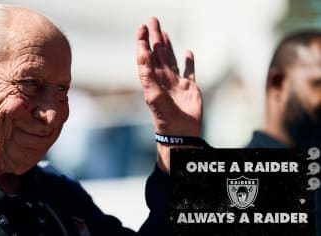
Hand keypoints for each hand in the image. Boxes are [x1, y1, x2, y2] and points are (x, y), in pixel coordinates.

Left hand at [136, 17, 202, 171]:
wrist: (180, 132)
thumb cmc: (164, 116)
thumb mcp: (152, 94)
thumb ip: (147, 73)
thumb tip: (141, 52)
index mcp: (152, 79)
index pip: (146, 56)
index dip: (143, 41)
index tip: (142, 27)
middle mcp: (163, 78)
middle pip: (158, 53)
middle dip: (155, 37)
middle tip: (152, 20)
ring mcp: (176, 82)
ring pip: (170, 59)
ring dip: (167, 45)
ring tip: (164, 32)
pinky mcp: (190, 87)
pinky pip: (188, 70)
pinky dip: (188, 61)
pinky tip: (187, 52)